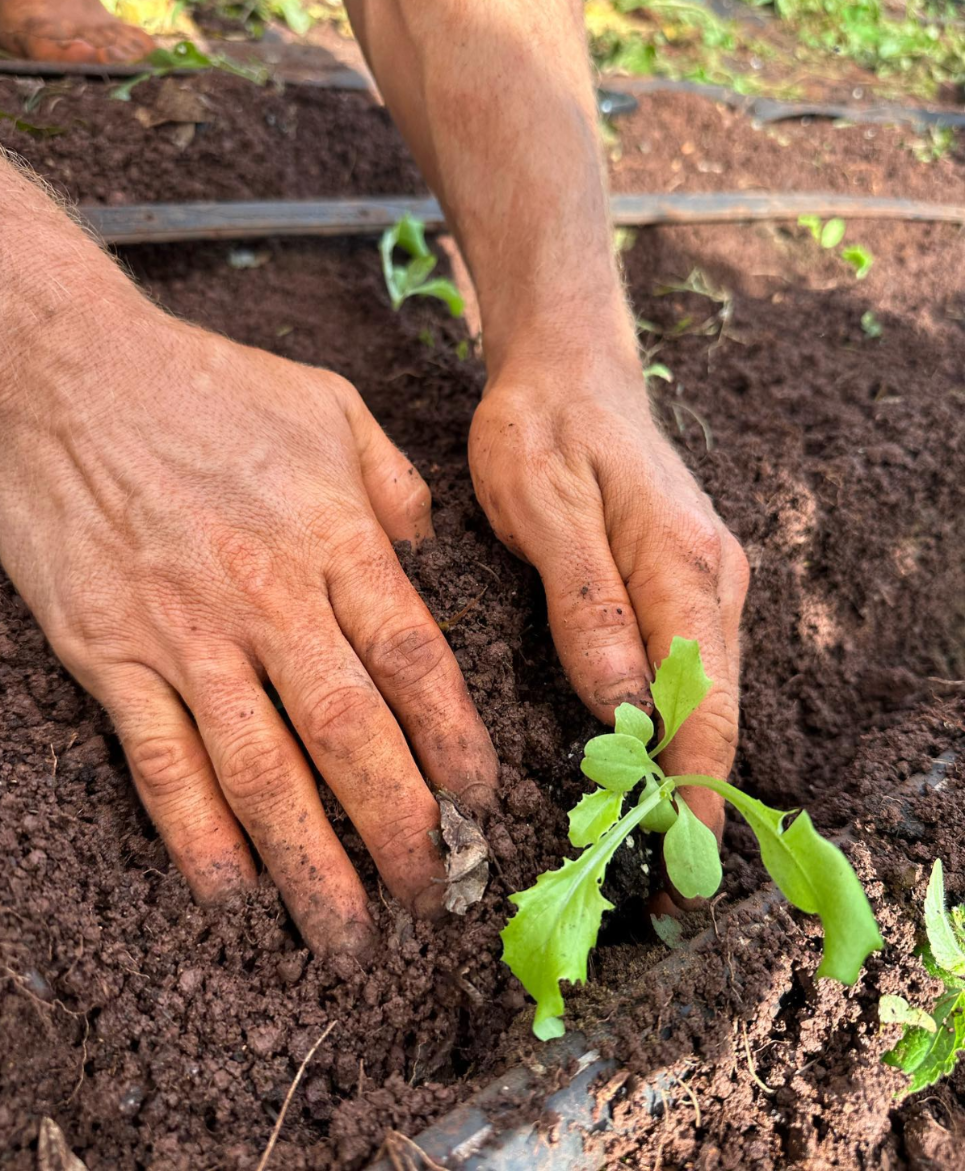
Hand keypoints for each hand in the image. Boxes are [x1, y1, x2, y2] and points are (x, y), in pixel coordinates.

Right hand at [0, 308, 497, 955]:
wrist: (64, 372)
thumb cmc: (205, 385)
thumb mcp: (329, 407)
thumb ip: (393, 485)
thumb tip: (426, 549)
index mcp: (333, 535)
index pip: (415, 662)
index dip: (454, 743)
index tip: (480, 803)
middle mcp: (268, 595)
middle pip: (352, 735)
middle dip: (402, 827)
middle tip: (436, 893)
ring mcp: (185, 632)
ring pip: (263, 772)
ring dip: (313, 863)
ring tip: (350, 932)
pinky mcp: (111, 654)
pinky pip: (161, 764)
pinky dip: (197, 835)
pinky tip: (233, 891)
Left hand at [469, 357, 748, 835]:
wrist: (568, 367)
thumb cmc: (545, 428)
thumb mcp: (544, 506)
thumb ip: (583, 602)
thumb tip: (618, 703)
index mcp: (682, 566)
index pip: (700, 700)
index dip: (695, 790)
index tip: (686, 869)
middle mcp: (711, 581)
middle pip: (714, 711)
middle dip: (694, 800)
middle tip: (665, 891)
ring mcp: (703, 581)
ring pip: (703, 694)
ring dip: (684, 771)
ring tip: (656, 850)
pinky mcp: (679, 581)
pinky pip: (686, 668)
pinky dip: (670, 726)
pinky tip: (645, 764)